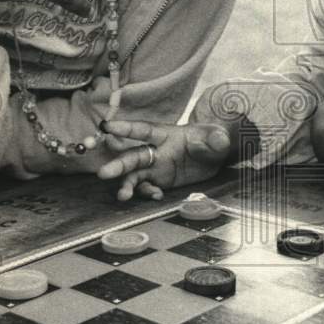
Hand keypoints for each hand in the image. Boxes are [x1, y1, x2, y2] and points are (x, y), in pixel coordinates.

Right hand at [95, 119, 231, 200]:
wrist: (214, 157)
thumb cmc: (211, 140)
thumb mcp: (216, 138)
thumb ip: (215, 139)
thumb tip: (219, 141)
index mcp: (164, 134)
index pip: (143, 130)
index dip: (125, 128)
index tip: (106, 127)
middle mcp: (155, 150)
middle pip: (132, 156)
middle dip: (118, 165)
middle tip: (103, 173)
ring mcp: (155, 167)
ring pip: (134, 175)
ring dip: (125, 184)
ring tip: (122, 196)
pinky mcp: (159, 180)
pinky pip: (147, 187)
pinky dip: (147, 193)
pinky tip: (156, 196)